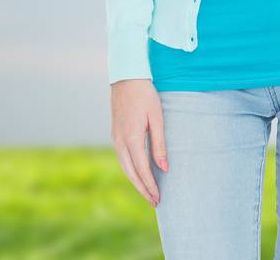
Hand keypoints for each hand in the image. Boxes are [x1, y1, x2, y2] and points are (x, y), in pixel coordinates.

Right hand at [111, 79, 166, 206]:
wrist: (126, 78)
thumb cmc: (146, 95)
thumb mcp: (157, 117)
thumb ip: (159, 143)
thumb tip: (164, 168)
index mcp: (131, 139)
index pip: (141, 170)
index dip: (150, 185)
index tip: (158, 198)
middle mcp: (120, 143)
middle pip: (131, 174)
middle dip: (143, 189)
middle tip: (154, 202)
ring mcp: (116, 139)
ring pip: (125, 168)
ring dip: (136, 181)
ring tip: (148, 192)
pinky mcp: (116, 135)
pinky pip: (123, 159)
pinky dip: (131, 170)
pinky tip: (139, 174)